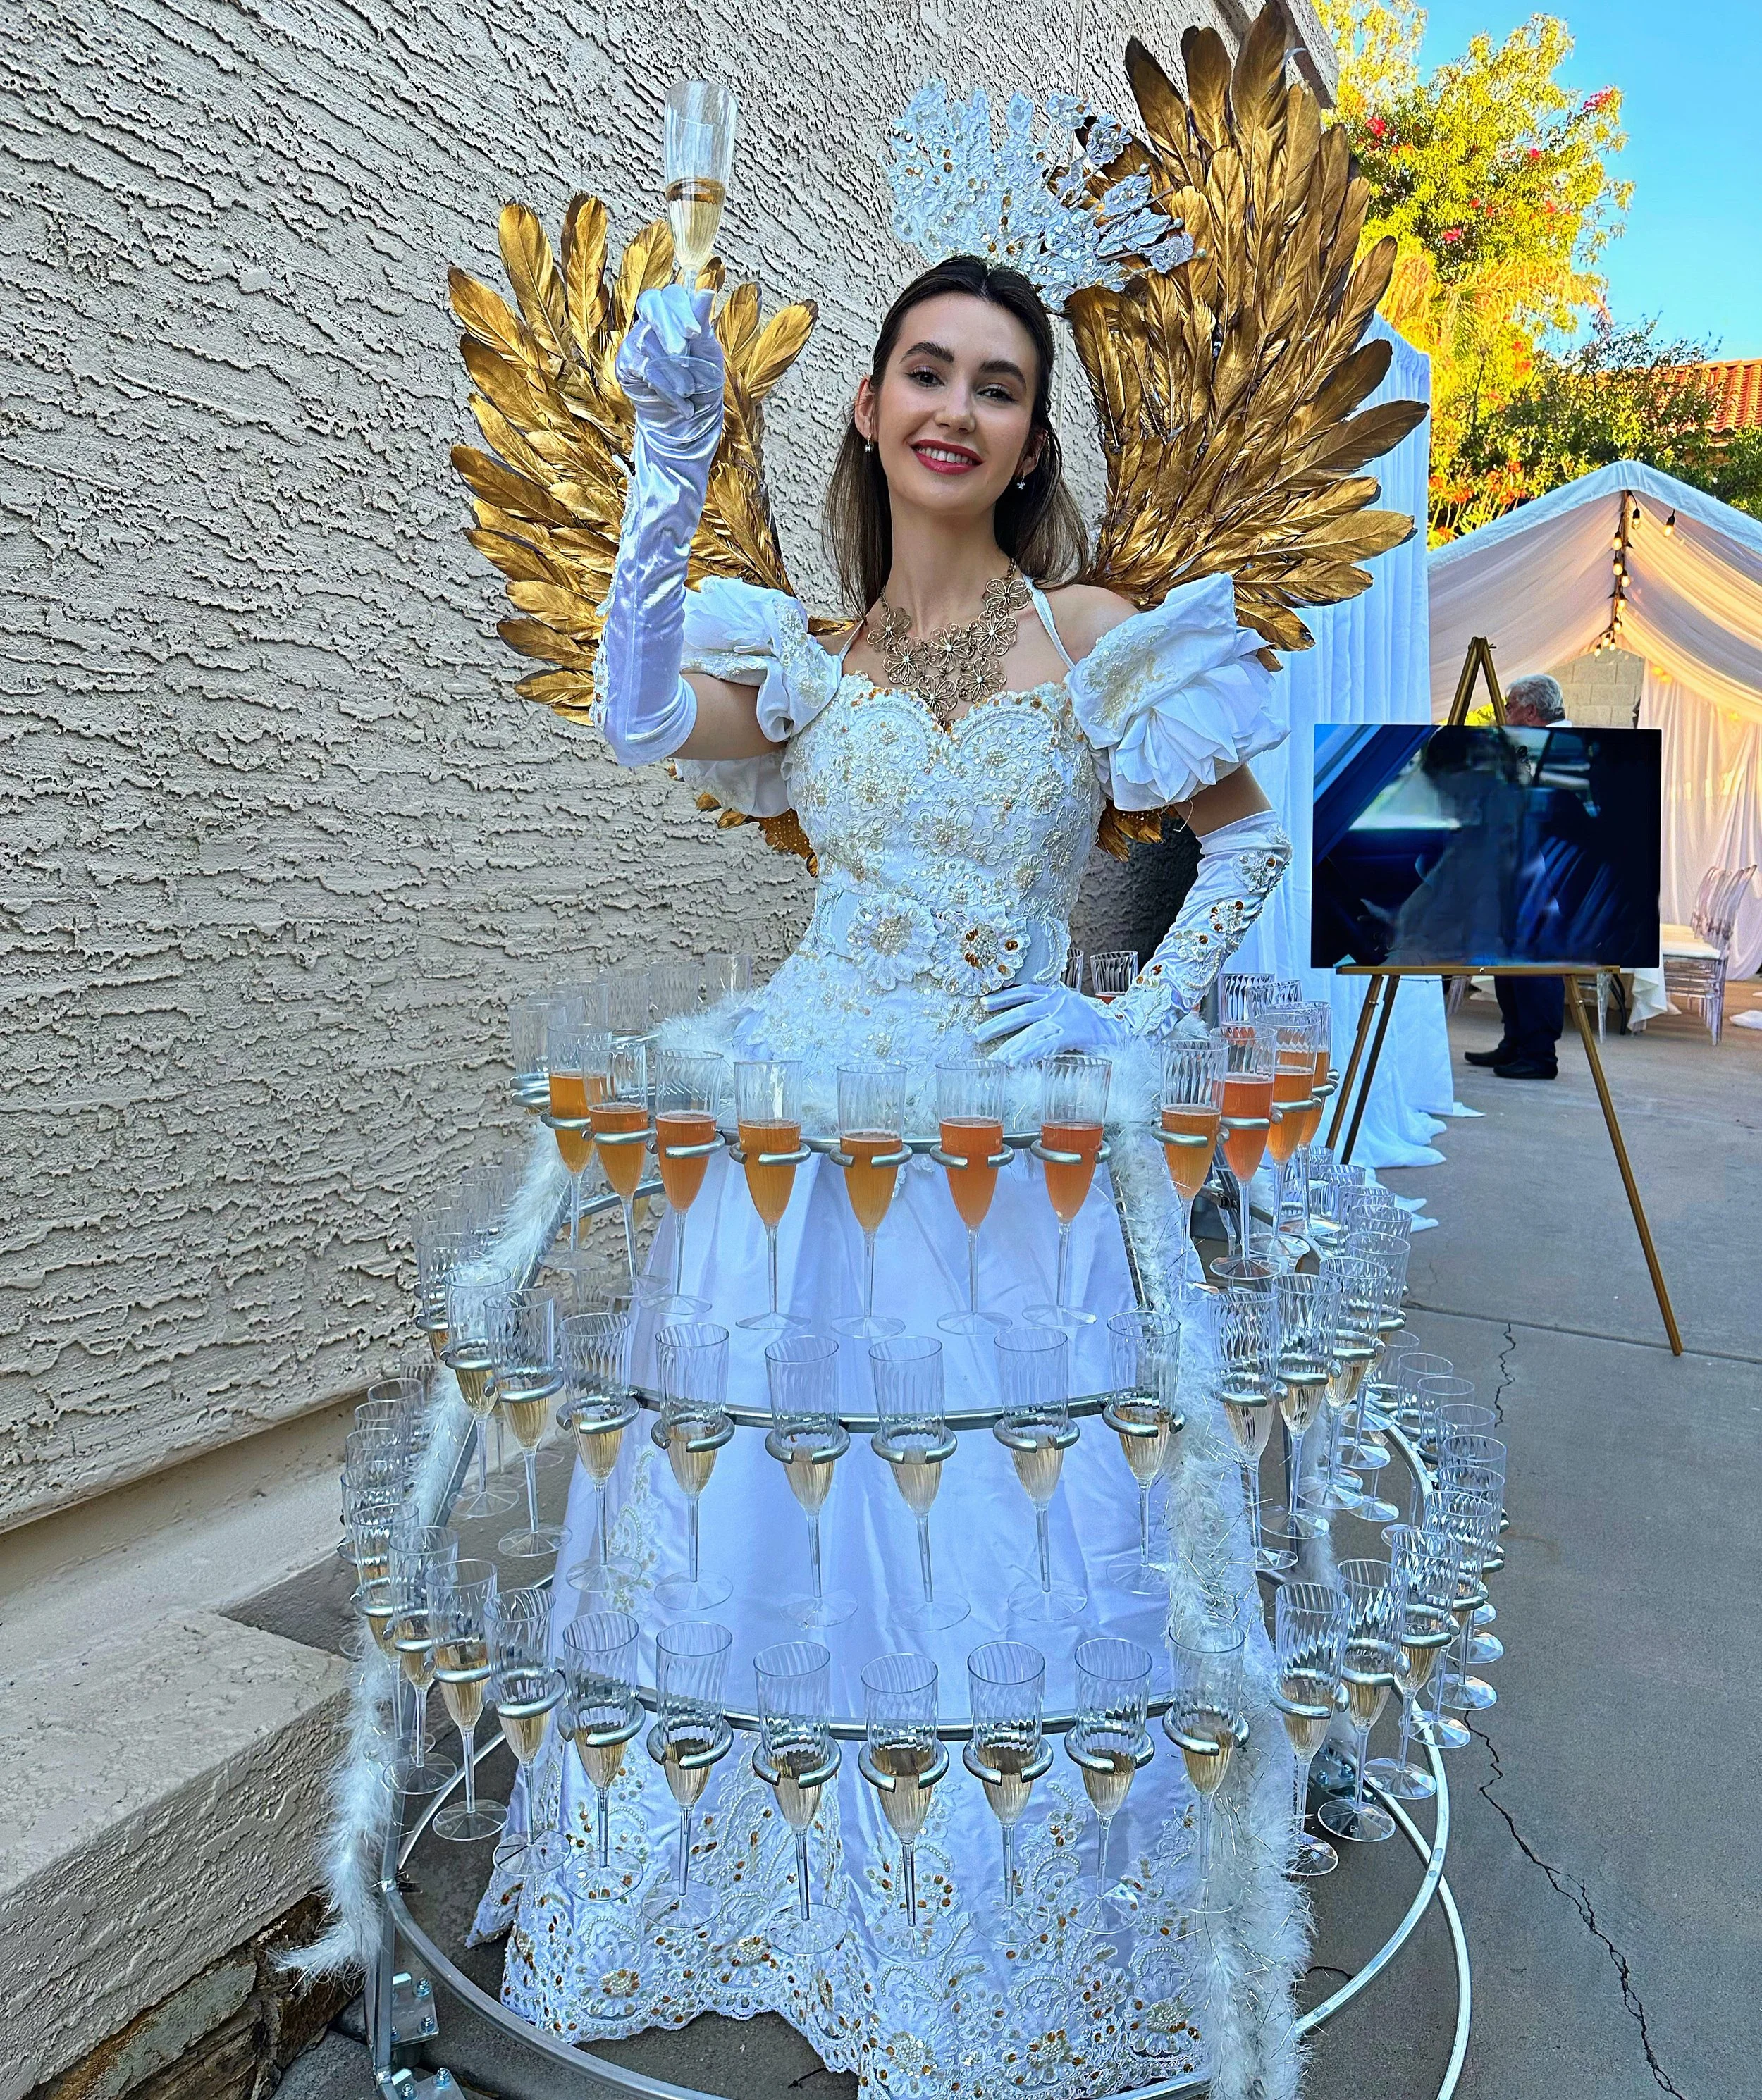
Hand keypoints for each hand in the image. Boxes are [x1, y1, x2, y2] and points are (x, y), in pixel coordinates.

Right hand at [616, 285, 724, 437]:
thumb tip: (707, 291)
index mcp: (677, 313)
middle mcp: (653, 321)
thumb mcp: (709, 354)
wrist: (689, 423)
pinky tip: (679, 400)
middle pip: (651, 303)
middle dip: (669, 329)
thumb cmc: (702, 384)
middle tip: (681, 354)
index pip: (671, 295)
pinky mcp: (625, 363)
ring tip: (688, 390)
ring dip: (671, 368)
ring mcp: (636, 340)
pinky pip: (640, 365)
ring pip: (647, 338)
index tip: (694, 333)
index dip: (680, 309)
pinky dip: (662, 385)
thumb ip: (704, 323)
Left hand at [972, 982, 1124, 1064]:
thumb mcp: (1075, 1012)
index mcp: (1059, 994)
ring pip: (1033, 1031)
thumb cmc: (1101, 1025)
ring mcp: (1068, 1018)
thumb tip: (1026, 1033)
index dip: (1004, 997)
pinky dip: (1030, 1054)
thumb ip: (1053, 1017)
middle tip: (976, 1037)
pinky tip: (1016, 1062)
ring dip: (1012, 1046)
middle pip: (1022, 1013)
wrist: (1132, 1029)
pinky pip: (1048, 1044)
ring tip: (995, 1057)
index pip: (1026, 991)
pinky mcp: (1076, 1033)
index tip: (983, 1003)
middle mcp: (1061, 1002)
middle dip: (997, 1026)